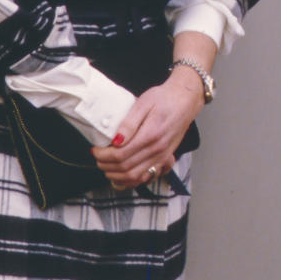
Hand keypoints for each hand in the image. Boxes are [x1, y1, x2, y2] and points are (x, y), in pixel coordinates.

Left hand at [92, 73, 202, 189]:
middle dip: (106, 166)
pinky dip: (132, 180)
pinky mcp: (165, 158)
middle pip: (125, 168)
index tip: (95, 149)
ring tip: (106, 166)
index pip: (120, 155)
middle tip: (97, 157)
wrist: (185, 100)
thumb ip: (129, 123)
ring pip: (135, 176)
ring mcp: (162, 156)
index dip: (103, 155)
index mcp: (150, 135)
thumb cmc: (164, 98)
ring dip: (117, 176)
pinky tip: (123, 176)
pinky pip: (147, 177)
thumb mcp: (143, 103)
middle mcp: (157, 150)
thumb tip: (116, 140)